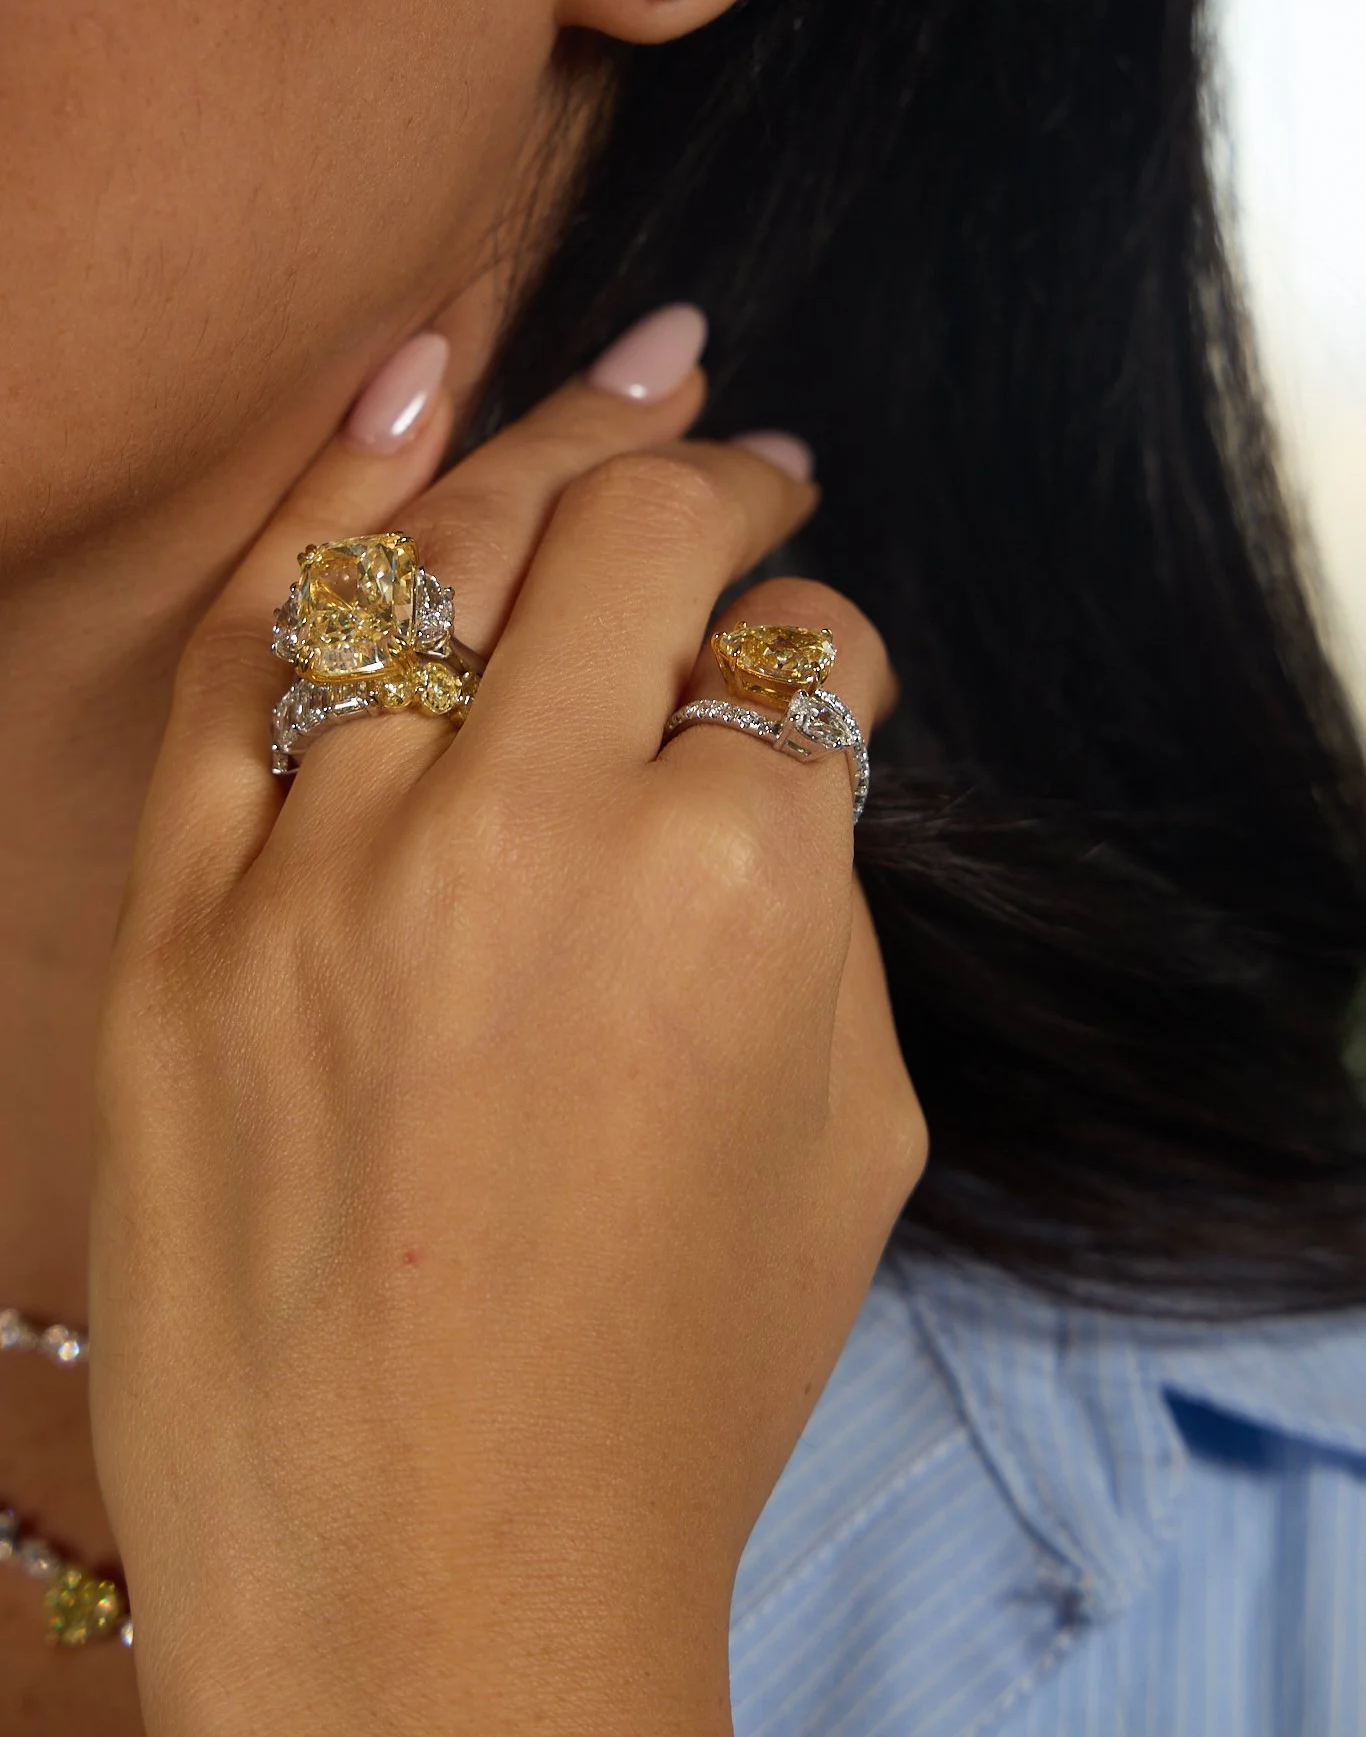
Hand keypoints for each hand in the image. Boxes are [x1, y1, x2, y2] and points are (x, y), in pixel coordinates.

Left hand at [90, 332, 926, 1736]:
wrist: (427, 1580)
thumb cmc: (669, 1385)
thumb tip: (766, 772)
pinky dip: (330, 490)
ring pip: (449, 553)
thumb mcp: (854, 1141)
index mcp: (739, 891)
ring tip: (635, 367)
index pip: (803, 669)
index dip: (828, 654)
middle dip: (722, 479)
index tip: (813, 672)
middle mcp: (540, 834)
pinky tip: (414, 380)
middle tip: (754, 455)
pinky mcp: (190, 912)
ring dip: (558, 438)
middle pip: (640, 551)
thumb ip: (817, 913)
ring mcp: (340, 861)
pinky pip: (250, 643)